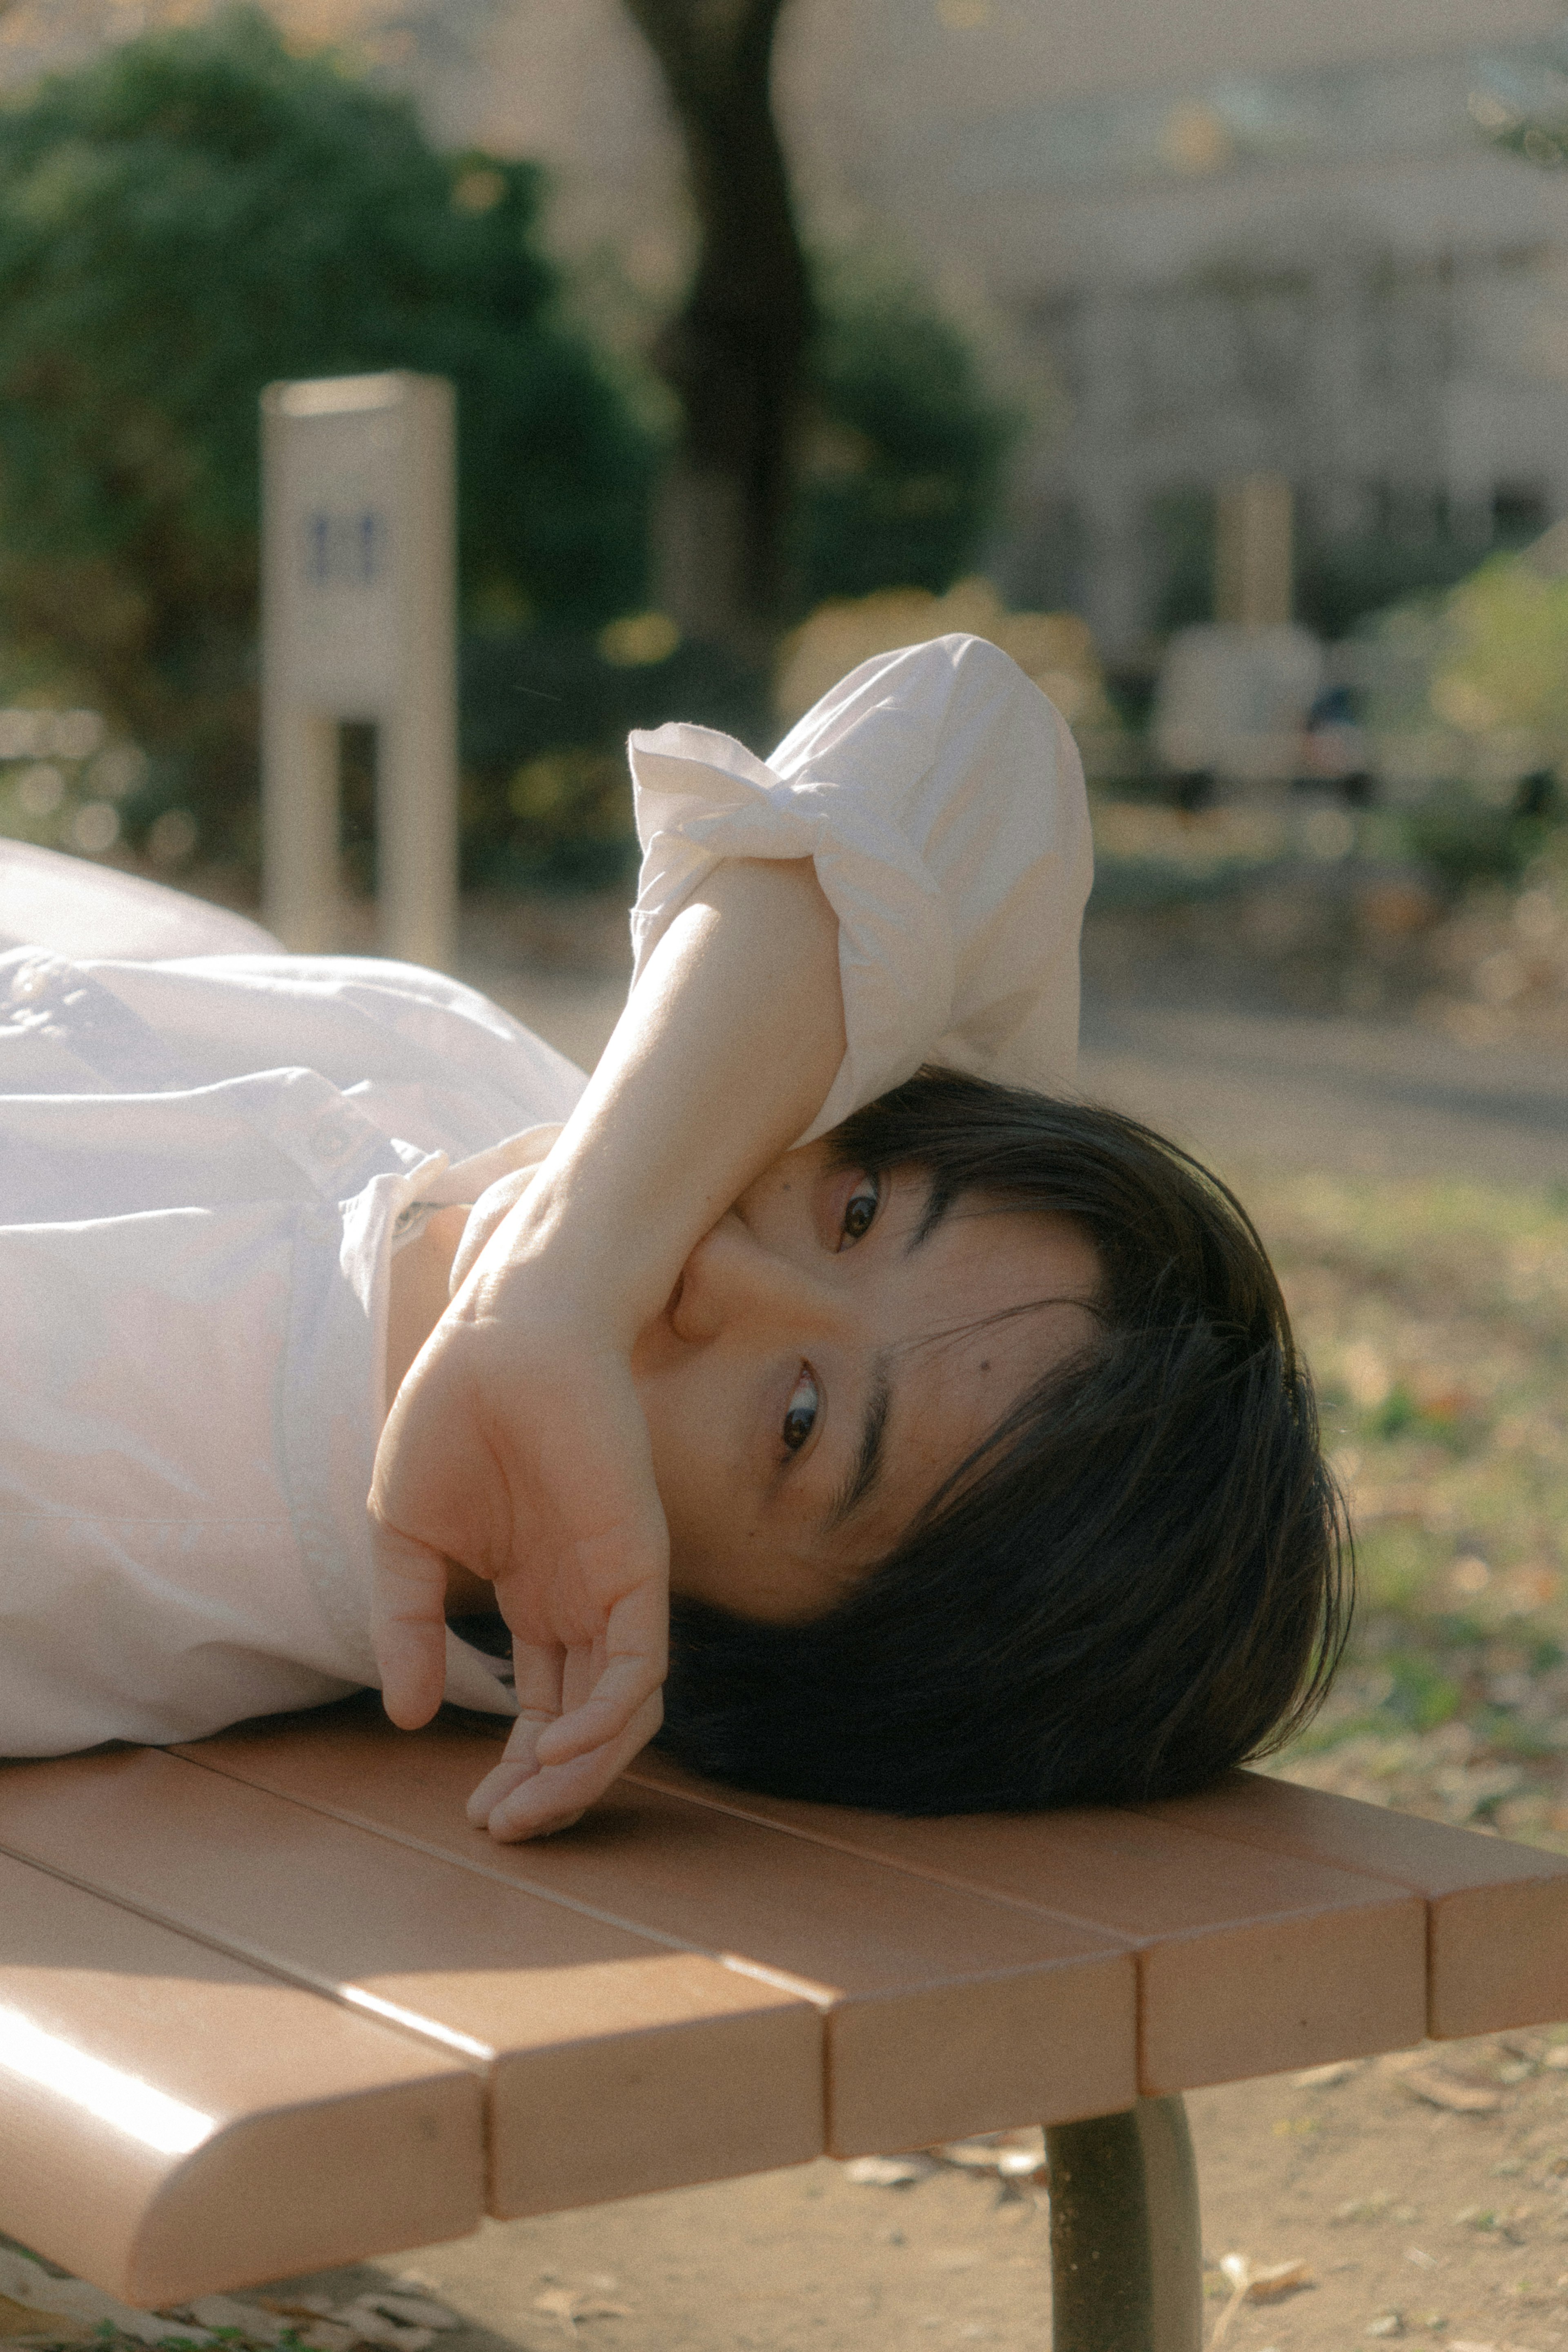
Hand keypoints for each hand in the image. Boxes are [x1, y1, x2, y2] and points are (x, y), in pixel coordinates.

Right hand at [368, 1219, 669, 1840]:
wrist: (499, 1336)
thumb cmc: (453, 1416)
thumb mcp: (406, 1537)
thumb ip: (408, 1623)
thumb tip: (403, 1716)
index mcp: (537, 1594)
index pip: (544, 1705)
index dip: (516, 1766)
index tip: (477, 1814)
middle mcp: (583, 1599)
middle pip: (586, 1723)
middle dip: (549, 1790)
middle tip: (502, 1831)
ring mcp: (613, 1584)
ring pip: (622, 1712)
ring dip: (580, 1773)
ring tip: (524, 1811)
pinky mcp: (637, 1562)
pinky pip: (640, 1665)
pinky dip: (607, 1719)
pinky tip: (555, 1750)